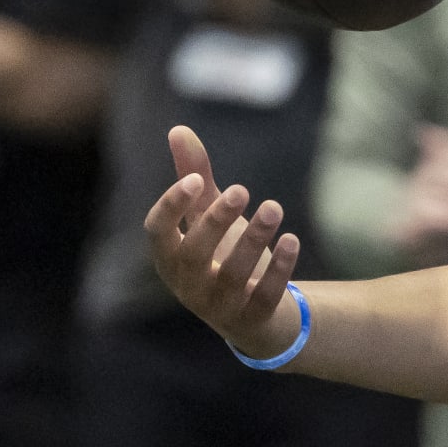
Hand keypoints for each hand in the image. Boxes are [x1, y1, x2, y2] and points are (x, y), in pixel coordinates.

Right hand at [144, 125, 302, 358]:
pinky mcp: (254, 317)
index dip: (171, 206)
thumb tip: (177, 129)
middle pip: (193, 254)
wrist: (254, 315)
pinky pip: (265, 296)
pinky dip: (279, 268)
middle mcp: (189, 284)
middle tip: (241, 189)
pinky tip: (291, 238)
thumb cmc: (222, 255)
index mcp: (171, 256)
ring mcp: (221, 306)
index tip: (197, 180)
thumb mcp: (208, 216)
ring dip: (254, 239)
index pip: (156, 233)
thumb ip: (194, 175)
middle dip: (216, 220)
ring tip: (275, 206)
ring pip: (233, 275)